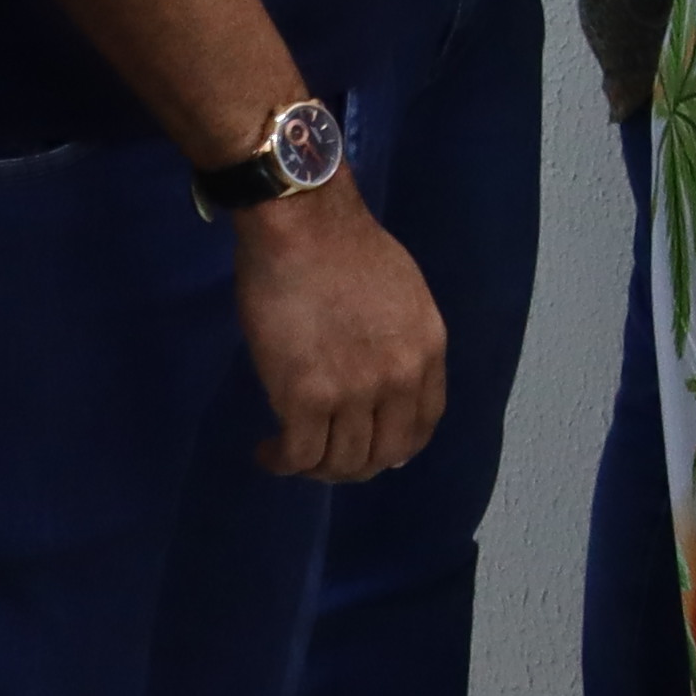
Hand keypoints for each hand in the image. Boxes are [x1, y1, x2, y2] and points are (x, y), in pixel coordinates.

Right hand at [235, 187, 451, 482]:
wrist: (304, 227)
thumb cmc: (345, 249)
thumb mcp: (403, 297)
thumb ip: (404, 342)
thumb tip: (395, 384)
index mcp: (428, 351)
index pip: (422, 424)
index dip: (395, 447)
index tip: (373, 449)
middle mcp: (400, 378)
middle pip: (383, 454)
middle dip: (354, 466)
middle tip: (323, 457)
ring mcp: (355, 392)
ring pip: (341, 462)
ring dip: (315, 468)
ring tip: (290, 453)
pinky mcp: (305, 398)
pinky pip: (300, 455)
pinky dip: (282, 462)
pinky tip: (268, 451)